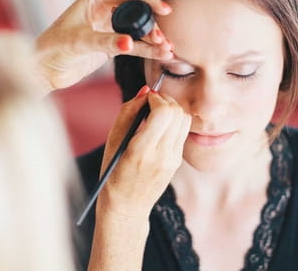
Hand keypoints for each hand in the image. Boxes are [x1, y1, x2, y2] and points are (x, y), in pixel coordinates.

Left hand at [33, 0, 173, 91]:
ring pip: (137, 31)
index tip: (165, 10)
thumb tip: (130, 44)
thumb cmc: (52, 49)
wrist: (42, 70)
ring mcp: (108, 28)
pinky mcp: (110, 45)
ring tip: (167, 50)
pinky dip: (146, 50)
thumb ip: (106, 43)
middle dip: (152, 25)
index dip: (149, 2)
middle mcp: (103, 10)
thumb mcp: (80, 42)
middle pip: (137, 13)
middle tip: (163, 39)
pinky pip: (133, 45)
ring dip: (152, 40)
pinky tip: (160, 55)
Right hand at [97, 87, 190, 219]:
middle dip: (165, 100)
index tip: (146, 97)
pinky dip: (173, 122)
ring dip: (172, 109)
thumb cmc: (114, 172)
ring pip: (184, 120)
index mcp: (142, 150)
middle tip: (152, 101)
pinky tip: (159, 127)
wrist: (127, 207)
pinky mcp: (178, 161)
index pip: (163, 112)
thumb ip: (128, 112)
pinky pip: (182, 132)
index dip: (156, 98)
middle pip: (177, 113)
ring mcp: (173, 159)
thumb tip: (145, 91)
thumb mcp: (113, 140)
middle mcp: (162, 155)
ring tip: (156, 112)